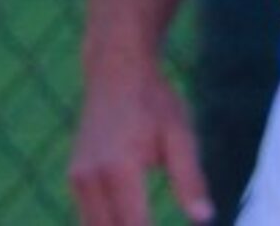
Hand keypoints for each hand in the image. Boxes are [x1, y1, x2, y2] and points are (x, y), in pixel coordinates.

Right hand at [69, 61, 212, 224]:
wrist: (115, 69)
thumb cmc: (153, 101)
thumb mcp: (180, 135)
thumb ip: (190, 179)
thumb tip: (205, 218)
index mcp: (118, 169)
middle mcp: (90, 177)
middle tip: (156, 225)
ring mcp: (77, 177)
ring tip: (146, 222)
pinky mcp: (74, 176)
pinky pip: (88, 217)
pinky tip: (131, 223)